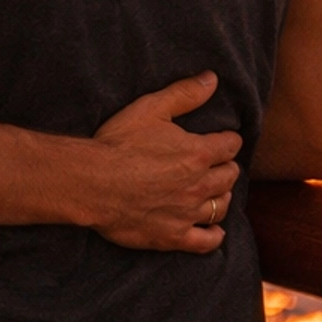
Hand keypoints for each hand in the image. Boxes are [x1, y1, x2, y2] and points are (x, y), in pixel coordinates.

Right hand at [85, 73, 239, 252]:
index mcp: (198, 152)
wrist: (92, 183)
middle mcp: (199, 184)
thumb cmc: (118, 143)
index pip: (230, 146)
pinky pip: (207, 241)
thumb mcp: (150, 108)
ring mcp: (188, 213)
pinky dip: (214, 235)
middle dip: (226, 167)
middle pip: (229, 176)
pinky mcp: (174, 237)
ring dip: (221, 196)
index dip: (227, 140)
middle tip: (216, 164)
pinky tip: (213, 229)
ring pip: (221, 206)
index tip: (223, 140)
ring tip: (213, 191)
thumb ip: (184, 94)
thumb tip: (212, 79)